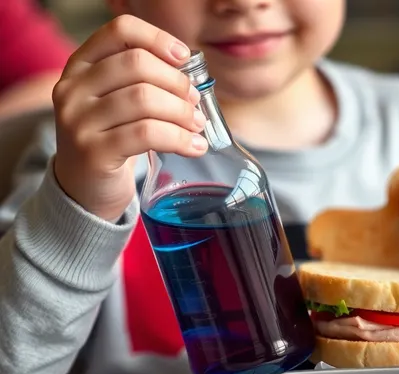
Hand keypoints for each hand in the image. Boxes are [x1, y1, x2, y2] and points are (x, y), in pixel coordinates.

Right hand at [52, 15, 207, 221]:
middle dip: (177, 82)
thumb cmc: (110, 140)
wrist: (84, 189)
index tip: (184, 57)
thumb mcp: (116, 104)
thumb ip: (141, 83)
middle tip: (195, 103)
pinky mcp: (94, 152)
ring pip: (144, 99)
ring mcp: (79, 121)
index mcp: (80, 67)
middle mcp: (72, 89)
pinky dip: (179, 139)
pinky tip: (195, 147)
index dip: (157, 38)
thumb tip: (190, 80)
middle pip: (137, 65)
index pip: (119, 31)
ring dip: (182, 112)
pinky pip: (147, 134)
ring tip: (197, 126)